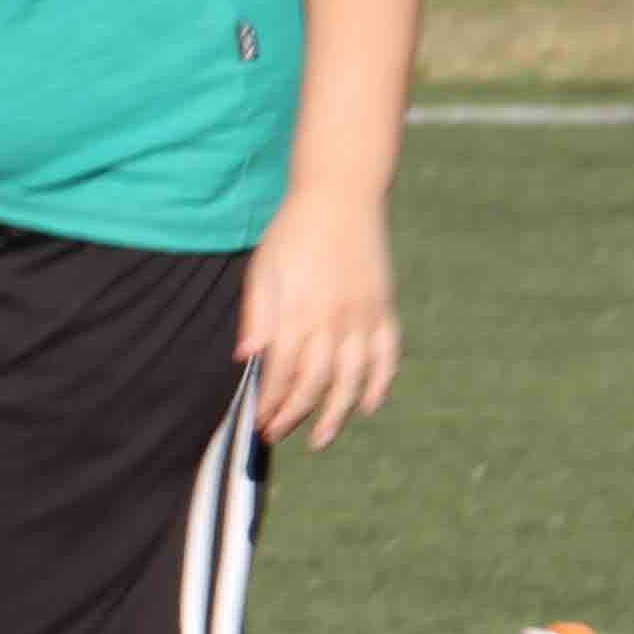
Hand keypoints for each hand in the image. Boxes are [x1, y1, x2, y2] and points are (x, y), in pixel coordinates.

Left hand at [242, 191, 398, 445]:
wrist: (340, 196)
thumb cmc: (292, 232)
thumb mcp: (263, 270)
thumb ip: (257, 316)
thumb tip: (246, 360)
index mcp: (297, 311)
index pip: (282, 372)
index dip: (271, 402)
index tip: (260, 422)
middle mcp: (332, 319)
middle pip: (315, 382)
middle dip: (294, 414)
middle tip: (278, 434)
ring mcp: (362, 316)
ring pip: (353, 377)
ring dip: (337, 412)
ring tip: (321, 437)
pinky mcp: (383, 307)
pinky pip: (387, 354)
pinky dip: (381, 382)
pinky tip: (370, 404)